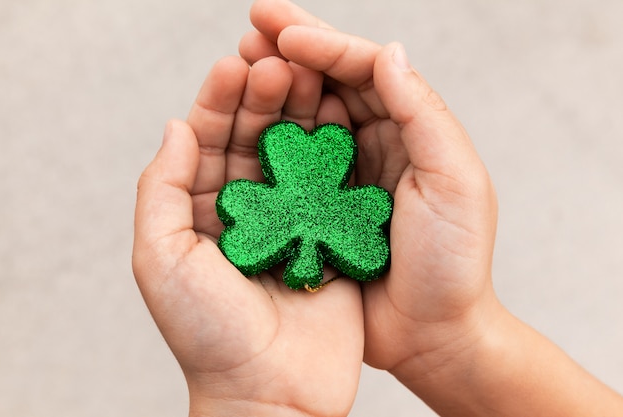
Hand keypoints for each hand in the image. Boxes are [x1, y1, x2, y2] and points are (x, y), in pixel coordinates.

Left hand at [133, 55, 363, 416]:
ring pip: (292, 154)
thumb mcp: (160, 259)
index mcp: (200, 212)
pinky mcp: (327, 235)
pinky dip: (333, 149)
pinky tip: (340, 117)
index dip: (217, 102)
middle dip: (261, 98)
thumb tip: (176, 125)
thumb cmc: (208, 334)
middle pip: (250, 140)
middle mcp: (245, 212)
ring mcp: (289, 221)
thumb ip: (161, 188)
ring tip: (308, 75)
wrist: (272, 392)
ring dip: (298, 114)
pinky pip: (329, 184)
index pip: (205, 141)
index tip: (234, 65)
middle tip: (278, 62)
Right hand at [242, 0, 498, 381]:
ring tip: (238, 63)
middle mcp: (378, 144)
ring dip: (275, 88)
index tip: (279, 31)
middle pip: (331, 83)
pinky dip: (268, 139)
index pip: (366, 70)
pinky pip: (291, 165)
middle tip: (251, 27)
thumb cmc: (452, 264)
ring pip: (307, 117)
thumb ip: (424, 114)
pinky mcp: (321, 208)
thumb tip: (388, 52)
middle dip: (292, 50)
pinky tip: (242, 123)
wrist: (431, 334)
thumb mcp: (454, 183)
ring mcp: (346, 175)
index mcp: (413, 130)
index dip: (324, 44)